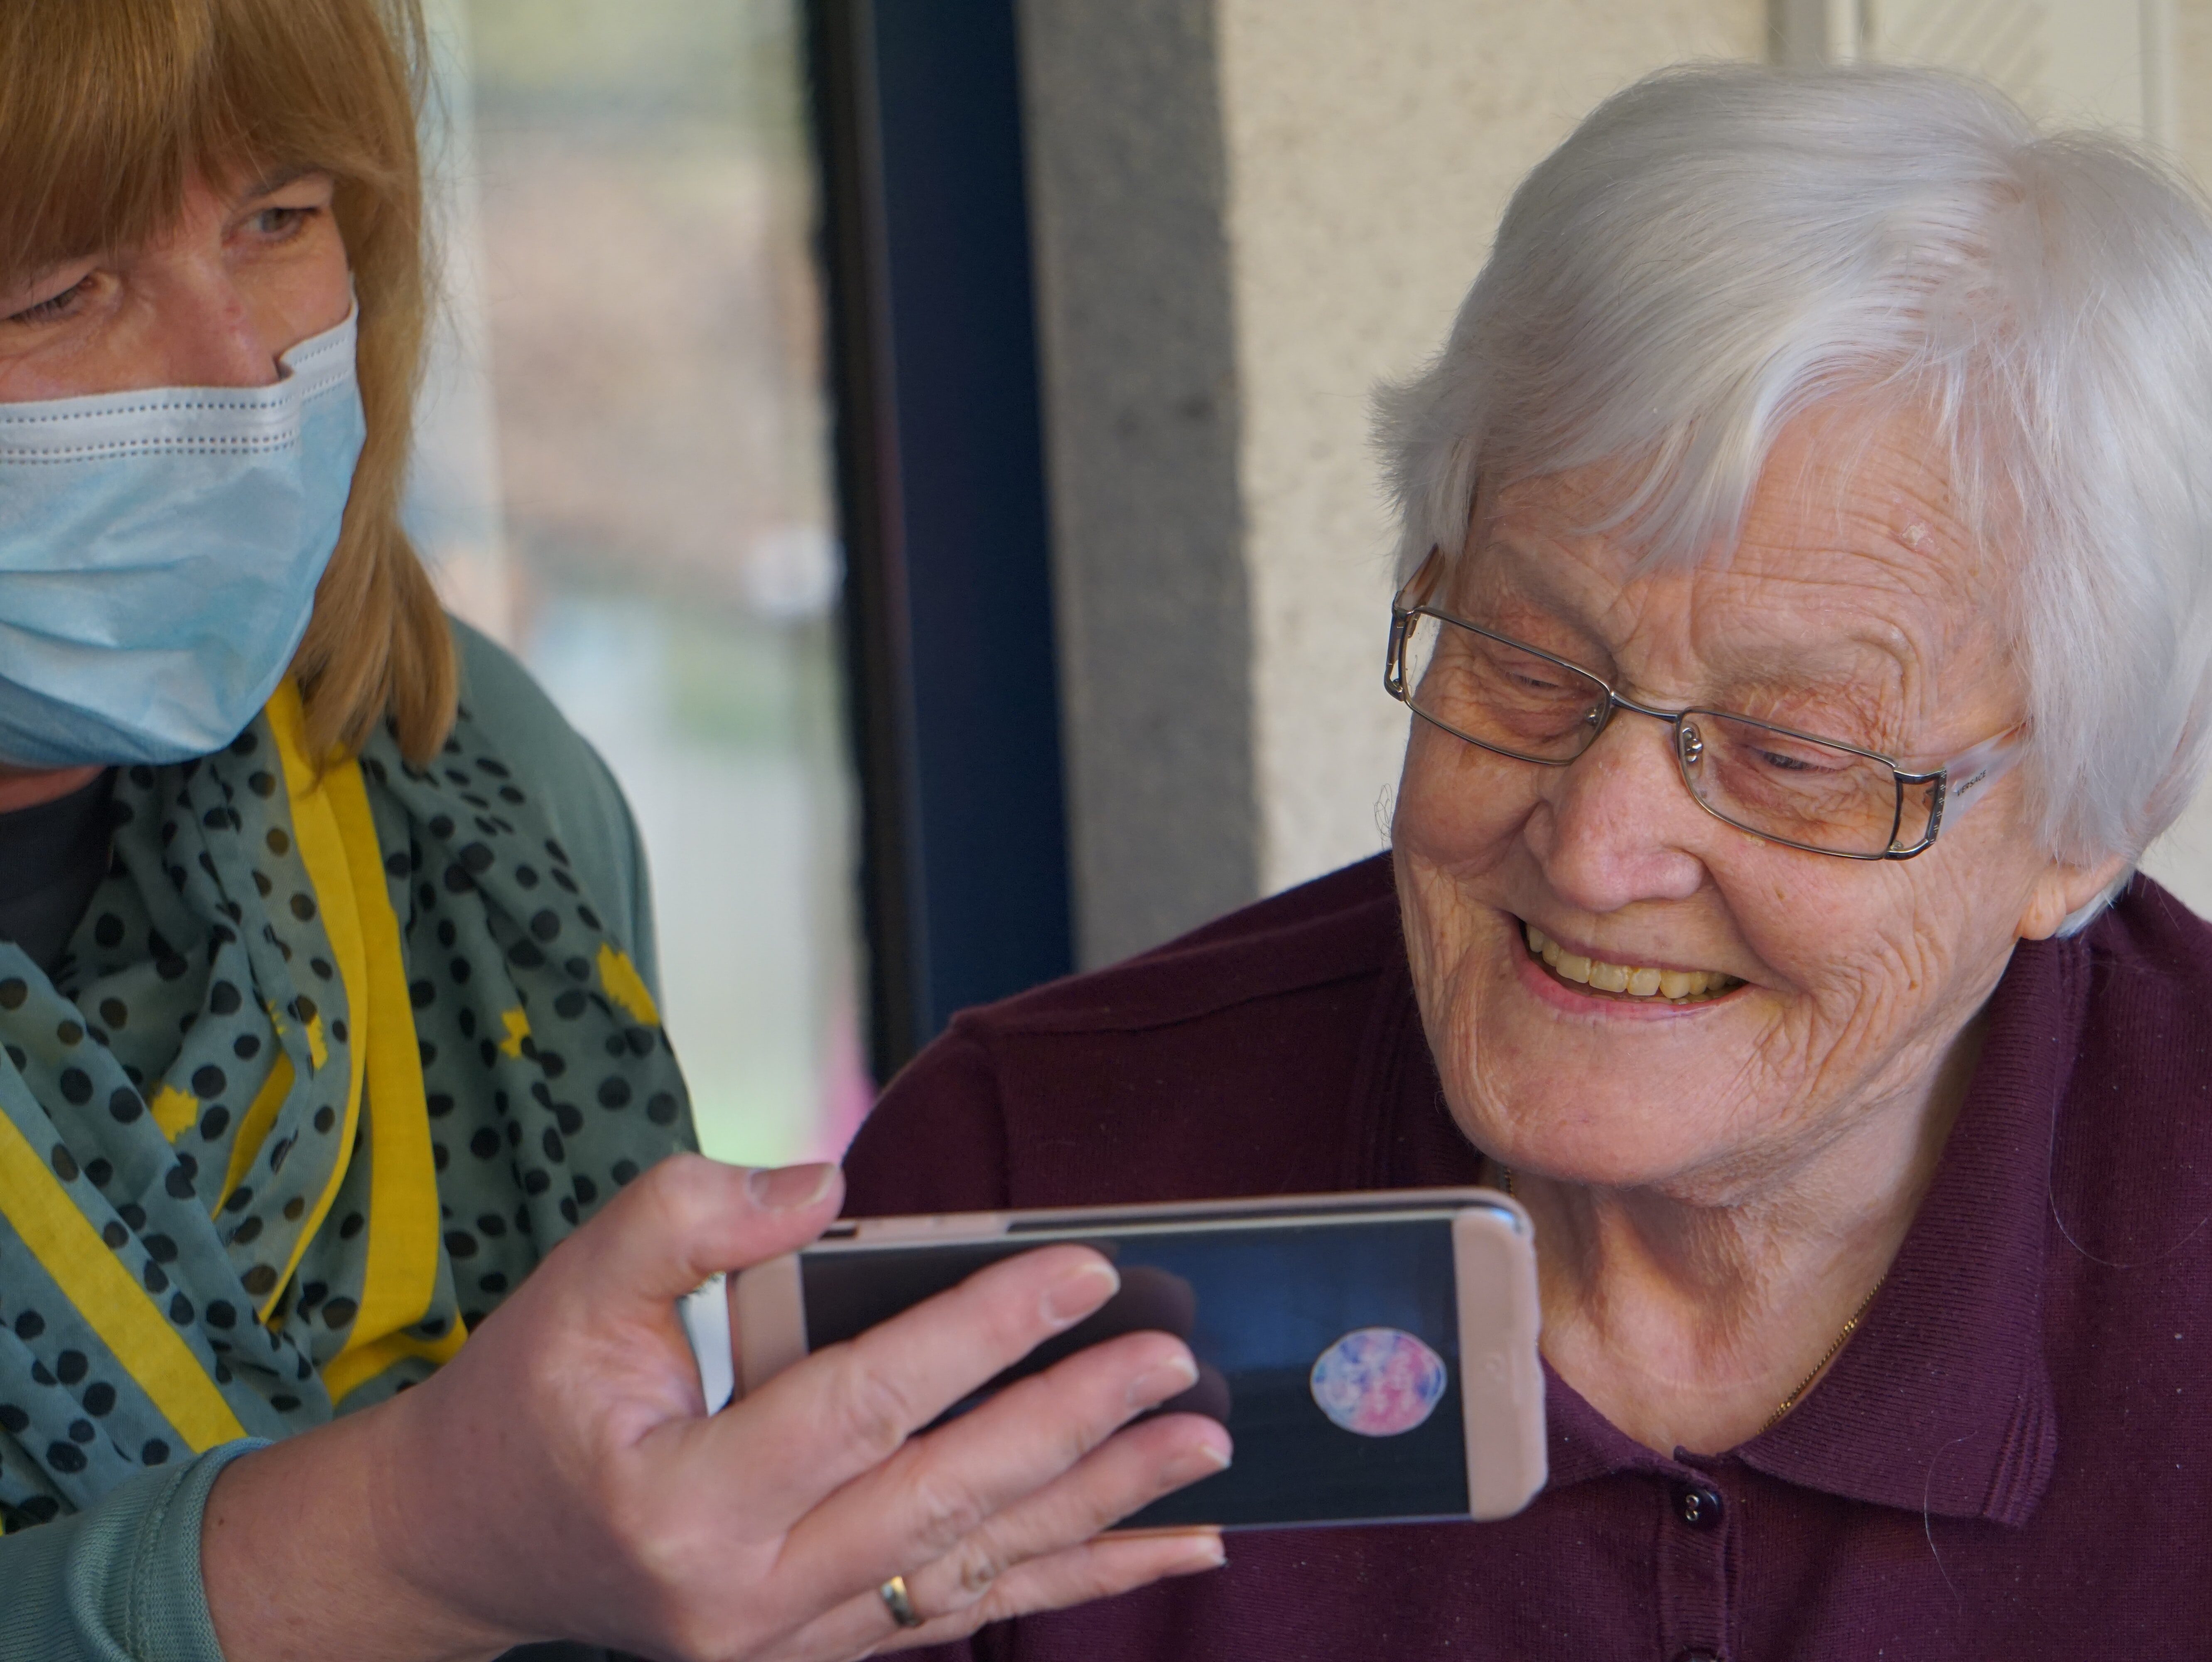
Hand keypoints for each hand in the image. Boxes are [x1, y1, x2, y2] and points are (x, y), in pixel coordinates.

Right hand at [203, 1154, 1231, 1661]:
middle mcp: (743, 1595)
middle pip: (944, 1499)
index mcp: (683, 1500)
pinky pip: (956, 1613)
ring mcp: (783, 1642)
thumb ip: (692, 1216)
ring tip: (1203, 1459)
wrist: (464, 1546)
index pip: (866, 1400)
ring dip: (1101, 1513)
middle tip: (1177, 1366)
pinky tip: (1155, 1552)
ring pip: (972, 1570)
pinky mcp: (812, 1650)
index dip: (982, 1328)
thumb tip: (828, 1181)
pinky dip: (1062, 1580)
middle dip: (1075, 1428)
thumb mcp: (573, 1284)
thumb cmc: (525, 1402)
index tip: (1085, 1269)